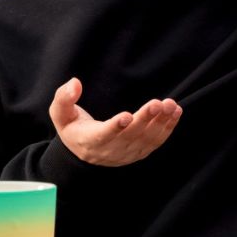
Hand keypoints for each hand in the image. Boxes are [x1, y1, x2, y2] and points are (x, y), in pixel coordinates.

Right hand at [49, 78, 182, 166]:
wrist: (84, 152)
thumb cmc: (72, 127)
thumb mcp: (60, 114)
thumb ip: (63, 99)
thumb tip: (74, 83)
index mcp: (90, 141)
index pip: (103, 135)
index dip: (115, 127)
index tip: (126, 116)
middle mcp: (110, 150)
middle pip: (130, 135)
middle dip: (145, 119)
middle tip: (157, 103)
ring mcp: (127, 153)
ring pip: (147, 139)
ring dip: (161, 122)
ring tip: (170, 105)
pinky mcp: (139, 152)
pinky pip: (156, 142)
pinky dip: (168, 128)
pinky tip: (175, 112)